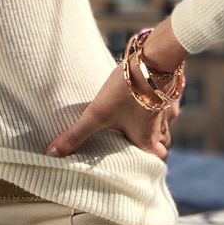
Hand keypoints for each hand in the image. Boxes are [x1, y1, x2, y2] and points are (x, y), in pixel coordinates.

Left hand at [44, 58, 181, 162]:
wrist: (154, 58)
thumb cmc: (127, 90)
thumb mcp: (97, 113)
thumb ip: (76, 135)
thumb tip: (52, 154)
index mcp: (147, 140)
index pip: (157, 161)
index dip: (151, 165)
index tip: (141, 166)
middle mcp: (162, 128)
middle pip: (163, 145)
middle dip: (153, 145)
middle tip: (137, 144)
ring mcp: (169, 108)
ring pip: (166, 124)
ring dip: (156, 125)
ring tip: (139, 122)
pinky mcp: (171, 90)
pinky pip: (168, 103)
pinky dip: (158, 103)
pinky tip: (146, 95)